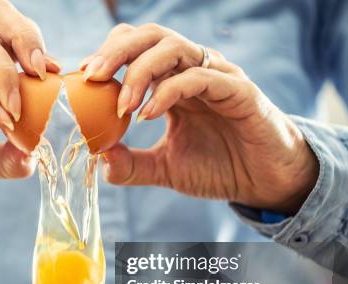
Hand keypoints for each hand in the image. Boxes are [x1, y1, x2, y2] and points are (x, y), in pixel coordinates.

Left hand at [81, 24, 317, 213]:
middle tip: (92, 76)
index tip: (83, 79)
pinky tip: (149, 114)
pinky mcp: (238, 91)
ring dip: (140, 70)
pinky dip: (170, 91)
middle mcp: (193, 71)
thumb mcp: (165, 168)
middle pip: (150, 36)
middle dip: (117, 51)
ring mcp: (216, 76)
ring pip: (174, 47)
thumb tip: (98, 158)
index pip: (136, 48)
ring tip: (122, 104)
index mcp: (173, 81)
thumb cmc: (219, 168)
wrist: (264, 184)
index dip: (108, 56)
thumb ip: (132, 164)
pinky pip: (200, 77)